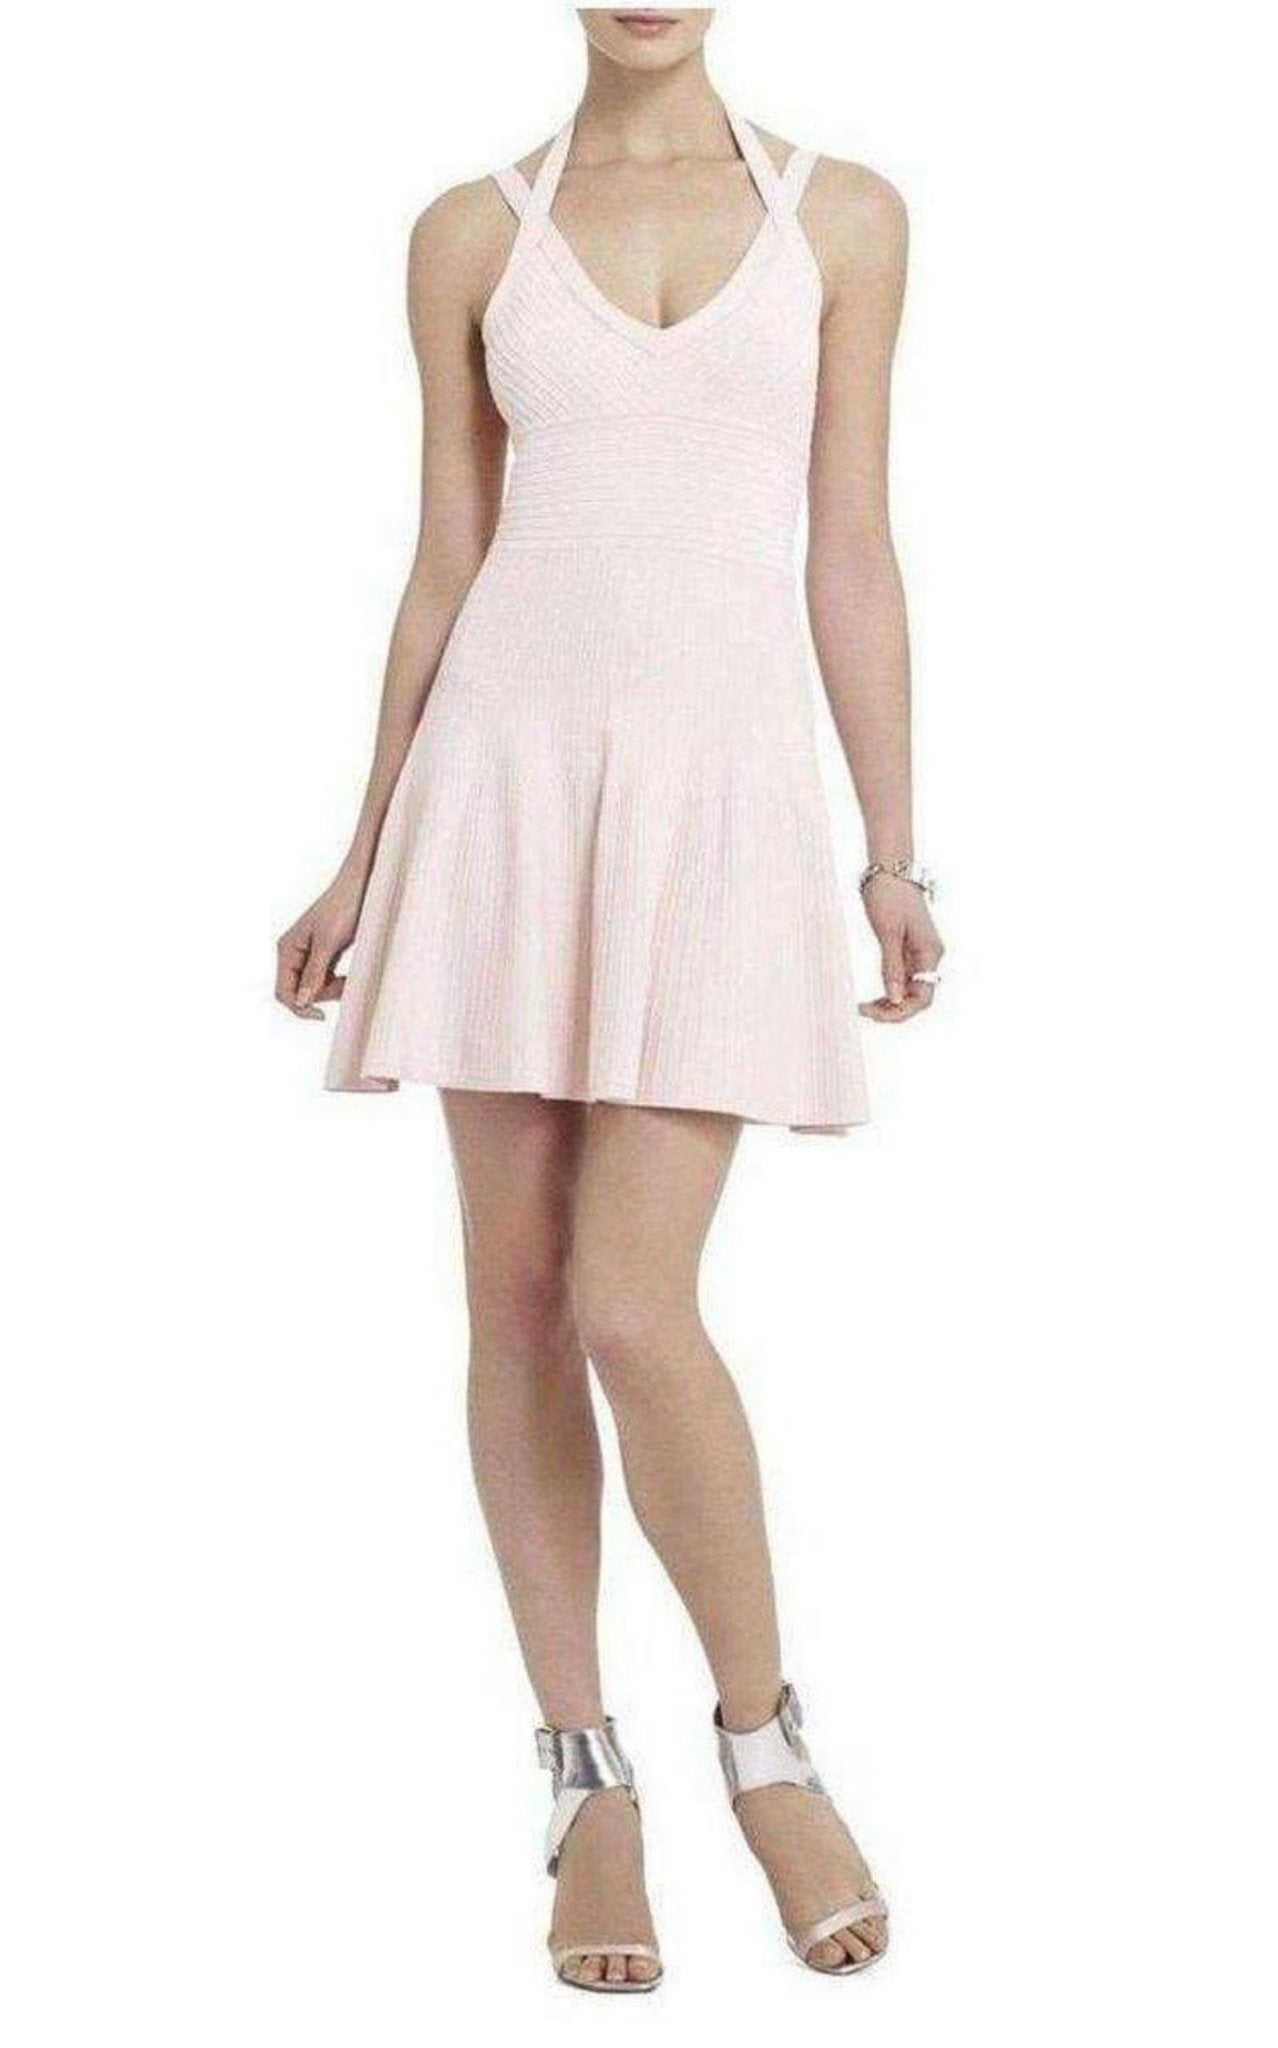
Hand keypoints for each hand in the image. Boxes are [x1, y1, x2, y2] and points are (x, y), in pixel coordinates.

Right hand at [275, 870, 363, 1018]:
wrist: (361, 886)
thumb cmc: (343, 907)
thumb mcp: (328, 943)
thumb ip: (314, 973)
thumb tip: (301, 1001)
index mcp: (288, 949)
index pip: (283, 992)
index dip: (299, 1008)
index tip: (322, 1015)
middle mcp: (295, 954)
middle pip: (301, 992)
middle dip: (322, 995)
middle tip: (345, 985)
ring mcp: (310, 956)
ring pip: (316, 988)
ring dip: (333, 989)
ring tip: (350, 979)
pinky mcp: (326, 955)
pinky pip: (327, 979)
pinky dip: (338, 983)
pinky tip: (350, 978)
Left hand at [858, 875, 944, 1022]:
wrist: (891, 868)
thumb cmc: (889, 895)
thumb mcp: (887, 932)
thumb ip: (891, 966)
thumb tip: (895, 998)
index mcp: (930, 953)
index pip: (922, 998)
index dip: (899, 1012)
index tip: (872, 1013)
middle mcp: (929, 957)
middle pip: (918, 998)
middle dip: (893, 1011)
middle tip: (864, 1012)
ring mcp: (920, 954)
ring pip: (909, 991)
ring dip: (890, 1003)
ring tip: (864, 1008)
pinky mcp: (909, 950)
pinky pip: (903, 979)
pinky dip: (888, 990)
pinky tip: (872, 997)